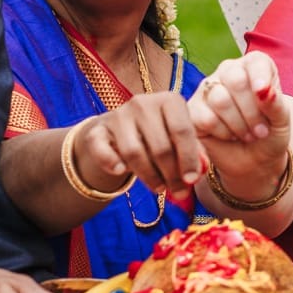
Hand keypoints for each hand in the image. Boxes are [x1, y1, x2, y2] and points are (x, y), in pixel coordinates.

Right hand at [73, 92, 204, 209]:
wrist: (119, 131)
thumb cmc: (159, 136)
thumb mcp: (177, 137)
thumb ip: (191, 152)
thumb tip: (196, 174)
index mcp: (169, 100)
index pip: (182, 130)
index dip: (188, 158)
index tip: (191, 180)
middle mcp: (143, 103)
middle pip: (160, 145)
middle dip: (172, 174)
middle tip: (179, 192)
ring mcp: (118, 115)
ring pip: (134, 152)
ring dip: (149, 176)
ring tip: (160, 188)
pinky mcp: (97, 130)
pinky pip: (101, 149)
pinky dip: (110, 162)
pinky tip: (120, 171)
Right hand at [189, 52, 291, 198]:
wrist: (255, 160)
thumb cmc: (270, 134)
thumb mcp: (281, 121)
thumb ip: (276, 103)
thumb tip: (265, 90)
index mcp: (254, 66)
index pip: (256, 62)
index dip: (261, 79)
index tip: (266, 96)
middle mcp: (228, 72)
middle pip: (235, 79)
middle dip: (251, 110)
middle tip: (261, 130)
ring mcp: (207, 90)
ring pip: (220, 99)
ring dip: (239, 125)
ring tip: (248, 135)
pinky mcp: (193, 110)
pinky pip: (206, 118)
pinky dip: (223, 133)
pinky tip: (229, 136)